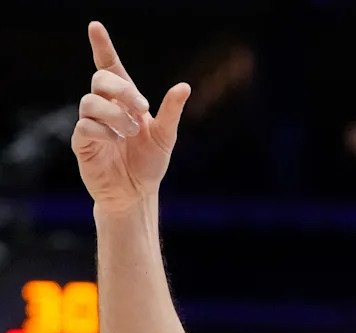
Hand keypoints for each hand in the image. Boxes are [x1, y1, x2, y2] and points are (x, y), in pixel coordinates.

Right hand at [72, 21, 190, 214]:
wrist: (137, 193)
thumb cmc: (149, 163)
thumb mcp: (166, 136)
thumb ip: (172, 111)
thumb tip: (184, 86)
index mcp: (125, 103)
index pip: (110, 69)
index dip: (103, 48)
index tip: (96, 27)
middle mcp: (105, 109)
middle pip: (100, 80)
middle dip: (121, 90)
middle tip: (141, 109)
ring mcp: (91, 124)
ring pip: (89, 102)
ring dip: (115, 115)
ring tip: (130, 133)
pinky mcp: (82, 144)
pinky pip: (84, 127)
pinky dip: (103, 131)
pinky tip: (116, 143)